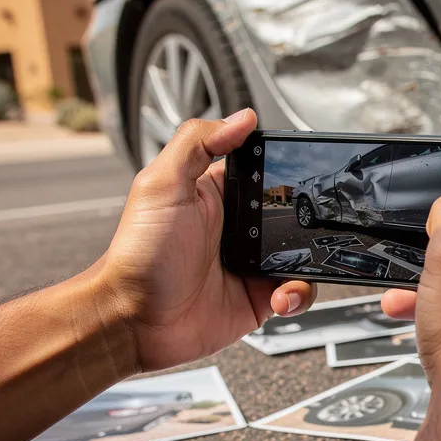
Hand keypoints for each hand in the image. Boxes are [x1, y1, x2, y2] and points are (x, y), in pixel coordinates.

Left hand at [92, 110, 316, 371]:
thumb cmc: (138, 257)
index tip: (299, 178)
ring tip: (286, 273)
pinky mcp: (257, 298)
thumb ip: (197, 143)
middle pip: (291, 216)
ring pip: (301, 255)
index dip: (283, 173)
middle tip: (299, 233)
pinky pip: (295, 292)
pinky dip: (297, 295)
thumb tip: (240, 118)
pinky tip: (279, 297)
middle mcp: (236, 228)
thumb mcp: (161, 186)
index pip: (262, 172)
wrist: (135, 322)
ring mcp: (249, 264)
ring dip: (306, 264)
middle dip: (305, 224)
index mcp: (217, 195)